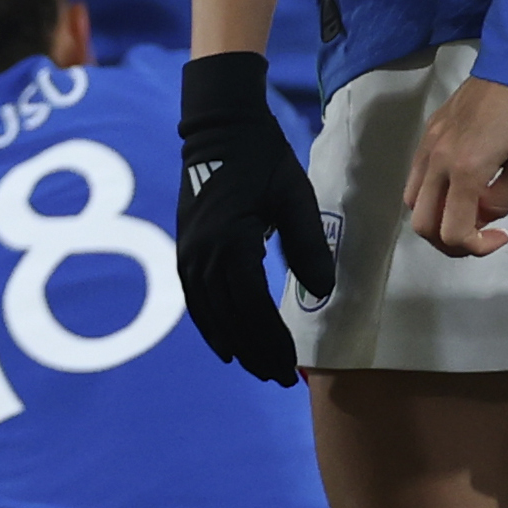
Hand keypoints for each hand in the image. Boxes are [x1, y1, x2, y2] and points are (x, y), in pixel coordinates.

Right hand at [175, 50, 333, 385]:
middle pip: (230, 318)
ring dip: (233, 344)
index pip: (253, 308)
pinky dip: (210, 325)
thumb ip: (308, 246)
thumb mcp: (295, 198)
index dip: (272, 340)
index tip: (293, 366)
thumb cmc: (263, 160)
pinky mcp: (185, 248)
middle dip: (255, 352)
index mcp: (231, 243)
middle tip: (280, 379)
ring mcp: (189, 252)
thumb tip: (322, 293)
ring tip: (256, 368)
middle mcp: (203, 254)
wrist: (218, 128)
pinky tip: (225, 343)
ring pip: (210, 313)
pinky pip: (195, 299)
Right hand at [405, 76, 507, 258]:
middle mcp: (437, 160)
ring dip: (435, 217)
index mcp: (465, 171)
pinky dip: (430, 193)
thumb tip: (483, 213)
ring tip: (465, 213)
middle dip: (449, 241)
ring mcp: (428, 144)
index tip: (499, 235)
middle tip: (477, 235)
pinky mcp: (429, 130)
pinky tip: (458, 186)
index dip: (476, 247)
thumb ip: (502, 198)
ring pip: (411, 199)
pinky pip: (416, 174)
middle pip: (422, 222)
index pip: (453, 230)